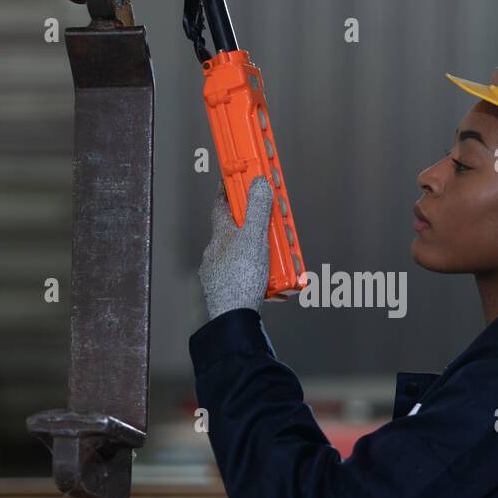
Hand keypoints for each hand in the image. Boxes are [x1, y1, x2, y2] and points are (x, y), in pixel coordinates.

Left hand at [198, 176, 273, 319]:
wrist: (233, 319)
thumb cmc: (239, 281)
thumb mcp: (255, 238)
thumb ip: (259, 209)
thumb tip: (259, 184)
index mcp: (221, 235)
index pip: (222, 203)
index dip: (231, 188)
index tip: (238, 177)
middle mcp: (217, 253)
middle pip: (239, 230)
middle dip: (259, 227)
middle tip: (276, 227)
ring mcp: (221, 273)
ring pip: (243, 254)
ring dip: (263, 254)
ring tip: (280, 262)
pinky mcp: (228, 291)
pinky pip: (246, 276)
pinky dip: (261, 276)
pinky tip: (272, 282)